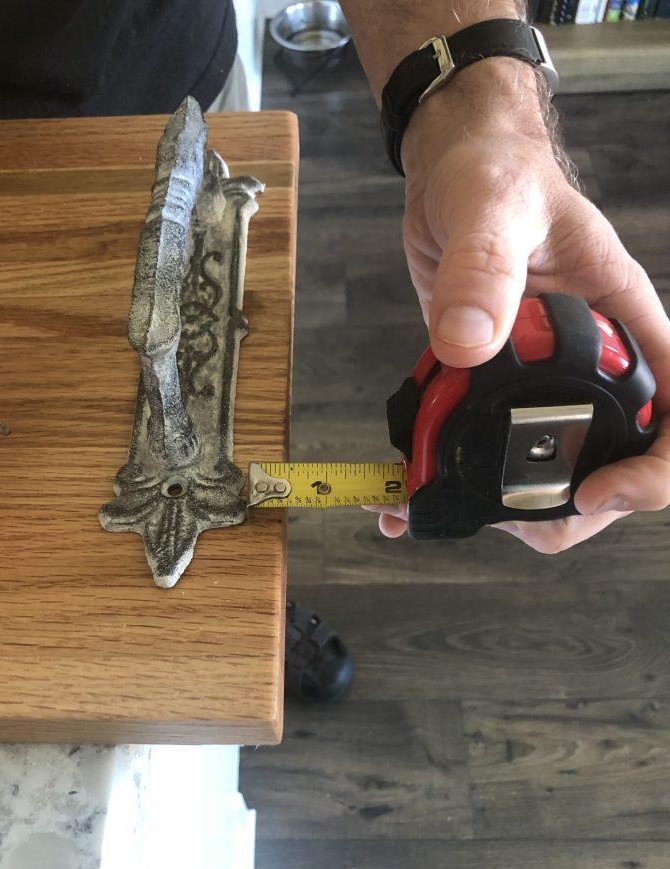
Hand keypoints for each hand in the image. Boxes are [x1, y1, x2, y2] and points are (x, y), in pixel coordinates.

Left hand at [373, 60, 669, 553]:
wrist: (453, 173)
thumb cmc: (495, 172)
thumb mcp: (493, 207)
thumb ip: (482, 266)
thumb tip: (467, 341)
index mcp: (625, 325)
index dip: (654, 471)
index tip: (597, 492)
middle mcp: (594, 364)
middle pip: (612, 464)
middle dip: (568, 510)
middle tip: (502, 517)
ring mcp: (544, 382)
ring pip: (549, 470)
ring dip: (505, 507)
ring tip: (441, 508)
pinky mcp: (494, 389)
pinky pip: (488, 447)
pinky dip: (452, 479)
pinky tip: (405, 493)